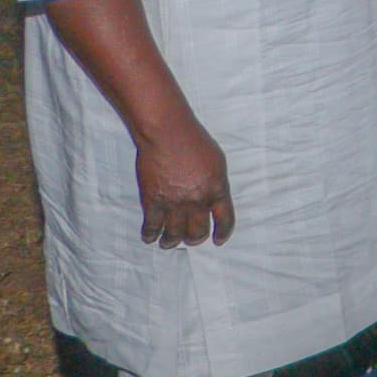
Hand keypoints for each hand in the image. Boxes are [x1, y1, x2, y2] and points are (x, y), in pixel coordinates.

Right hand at [136, 118, 233, 247]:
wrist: (168, 134)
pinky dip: (150, 235)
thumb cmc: (194, 141)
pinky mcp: (152, 201)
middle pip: (198, 232)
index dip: (222, 233)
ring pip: (174, 235)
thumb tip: (215, 199)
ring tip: (168, 242)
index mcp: (217, 190)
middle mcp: (197, 201)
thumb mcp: (218, 162)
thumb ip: (217, 183)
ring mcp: (174, 203)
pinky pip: (151, 227)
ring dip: (172, 241)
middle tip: (190, 239)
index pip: (225, 221)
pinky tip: (150, 237)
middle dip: (194, 239)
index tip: (218, 240)